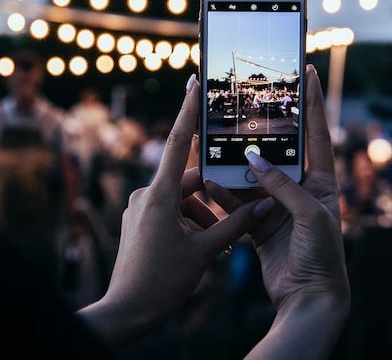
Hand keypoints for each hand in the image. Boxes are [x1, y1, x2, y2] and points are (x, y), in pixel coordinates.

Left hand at [78, 74, 263, 347]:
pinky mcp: (138, 223)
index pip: (180, 143)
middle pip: (191, 182)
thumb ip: (236, 225)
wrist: (126, 312)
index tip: (194, 80)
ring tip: (220, 248)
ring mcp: (140, 209)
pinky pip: (170, 213)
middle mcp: (146, 195)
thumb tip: (265, 204)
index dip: (189, 110)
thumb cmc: (162, 282)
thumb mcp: (205, 252)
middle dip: (215, 200)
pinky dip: (190, 224)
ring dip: (204, 218)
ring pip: (183, 201)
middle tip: (238, 221)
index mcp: (159, 195)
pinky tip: (204, 248)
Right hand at [208, 65, 349, 355]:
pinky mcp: (259, 224)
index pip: (317, 133)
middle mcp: (301, 189)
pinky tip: (208, 182)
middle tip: (245, 103)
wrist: (310, 299)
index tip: (309, 71)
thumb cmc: (321, 256)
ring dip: (233, 165)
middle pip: (278, 151)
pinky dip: (223, 194)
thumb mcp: (308, 214)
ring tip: (215, 143)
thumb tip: (253, 159)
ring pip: (252, 177)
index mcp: (322, 181)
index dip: (314, 102)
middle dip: (261, 130)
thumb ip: (281, 185)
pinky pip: (237, 203)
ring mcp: (278, 206)